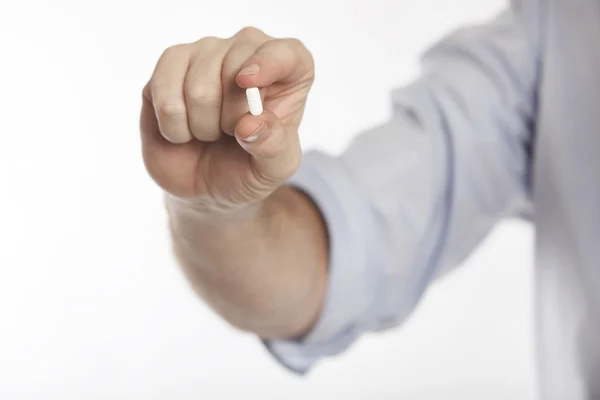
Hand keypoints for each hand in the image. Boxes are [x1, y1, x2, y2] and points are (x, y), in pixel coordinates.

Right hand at [140, 27, 313, 210]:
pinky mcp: (170, 63)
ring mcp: (207, 53)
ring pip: (199, 87)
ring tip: (209, 132)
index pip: (289, 54)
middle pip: (235, 71)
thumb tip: (251, 125)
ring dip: (201, 126)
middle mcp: (248, 51)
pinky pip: (165, 90)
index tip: (248, 84)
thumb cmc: (248, 166)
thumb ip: (272, 147)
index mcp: (288, 73)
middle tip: (231, 133)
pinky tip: (183, 128)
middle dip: (230, 119)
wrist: (205, 183)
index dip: (269, 63)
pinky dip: (173, 125)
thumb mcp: (273, 169)